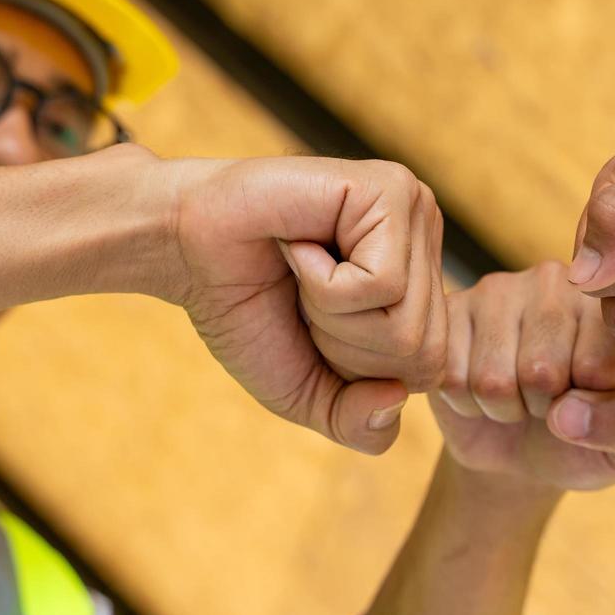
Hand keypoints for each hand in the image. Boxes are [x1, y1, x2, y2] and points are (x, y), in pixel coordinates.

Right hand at [159, 154, 446, 454]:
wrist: (185, 247)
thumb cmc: (249, 312)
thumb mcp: (308, 392)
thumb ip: (358, 424)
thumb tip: (396, 397)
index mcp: (422, 287)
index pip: (428, 372)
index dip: (357, 372)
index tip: (313, 323)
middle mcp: (428, 245)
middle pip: (422, 351)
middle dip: (344, 345)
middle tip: (303, 294)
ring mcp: (415, 212)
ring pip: (406, 324)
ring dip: (331, 315)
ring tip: (303, 267)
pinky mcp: (391, 191)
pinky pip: (383, 284)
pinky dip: (325, 284)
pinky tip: (300, 245)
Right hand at [434, 261, 614, 491]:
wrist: (522, 449)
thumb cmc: (586, 435)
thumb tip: (566, 413)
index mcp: (609, 306)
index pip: (597, 366)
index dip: (590, 406)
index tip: (590, 399)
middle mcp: (554, 283)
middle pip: (540, 372)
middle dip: (542, 409)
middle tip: (547, 400)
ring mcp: (497, 290)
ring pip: (492, 380)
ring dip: (503, 409)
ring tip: (516, 395)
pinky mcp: (448, 310)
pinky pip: (450, 379)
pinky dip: (465, 404)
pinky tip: (480, 388)